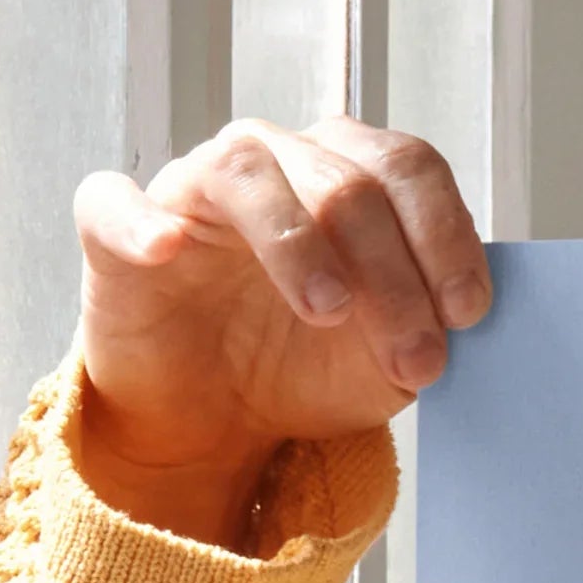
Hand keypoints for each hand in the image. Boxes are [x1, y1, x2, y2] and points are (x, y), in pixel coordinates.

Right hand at [69, 119, 489, 548]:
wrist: (215, 420)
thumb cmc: (303, 367)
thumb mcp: (387, 360)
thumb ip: (427, 327)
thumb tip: (460, 317)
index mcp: (348, 175)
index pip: (407, 168)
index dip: (445, 235)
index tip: (467, 313)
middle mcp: (275, 162)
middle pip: (345, 181)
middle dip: (393, 276)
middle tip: (414, 357)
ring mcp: (193, 188)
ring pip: (247, 173)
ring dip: (298, 243)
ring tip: (329, 312)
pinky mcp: (116, 229)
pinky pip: (114, 202)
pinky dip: (140, 221)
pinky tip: (167, 249)